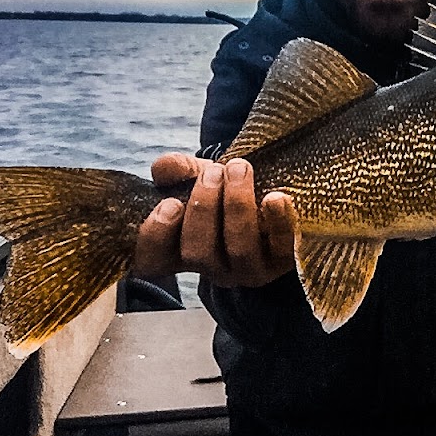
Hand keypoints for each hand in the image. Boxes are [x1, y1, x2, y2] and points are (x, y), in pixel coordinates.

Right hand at [135, 152, 296, 286]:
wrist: (271, 193)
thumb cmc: (226, 190)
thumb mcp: (200, 176)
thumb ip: (179, 170)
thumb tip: (163, 166)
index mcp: (181, 252)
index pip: (152, 261)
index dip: (157, 236)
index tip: (170, 202)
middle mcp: (213, 268)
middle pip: (198, 253)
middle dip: (204, 208)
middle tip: (214, 171)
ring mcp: (249, 270)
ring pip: (239, 251)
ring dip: (237, 206)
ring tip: (239, 169)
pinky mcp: (283, 262)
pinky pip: (282, 249)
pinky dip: (278, 222)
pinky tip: (276, 197)